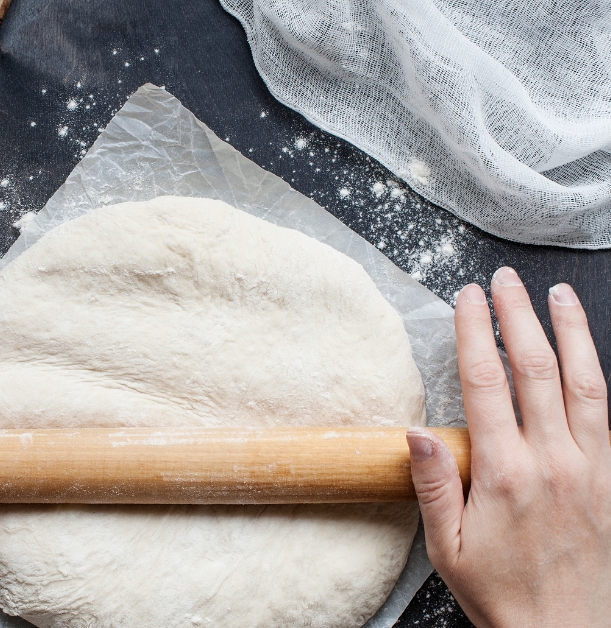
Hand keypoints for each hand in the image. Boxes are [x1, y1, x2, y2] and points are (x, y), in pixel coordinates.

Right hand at [406, 267, 610, 627]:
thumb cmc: (502, 592)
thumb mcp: (447, 547)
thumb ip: (432, 486)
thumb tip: (415, 432)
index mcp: (505, 474)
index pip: (486, 382)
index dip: (474, 332)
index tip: (467, 298)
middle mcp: (554, 461)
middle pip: (536, 369)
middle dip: (518, 315)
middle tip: (505, 280)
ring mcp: (590, 467)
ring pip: (584, 382)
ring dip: (571, 331)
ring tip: (557, 294)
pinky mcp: (610, 479)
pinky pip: (607, 412)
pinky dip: (597, 372)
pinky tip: (588, 353)